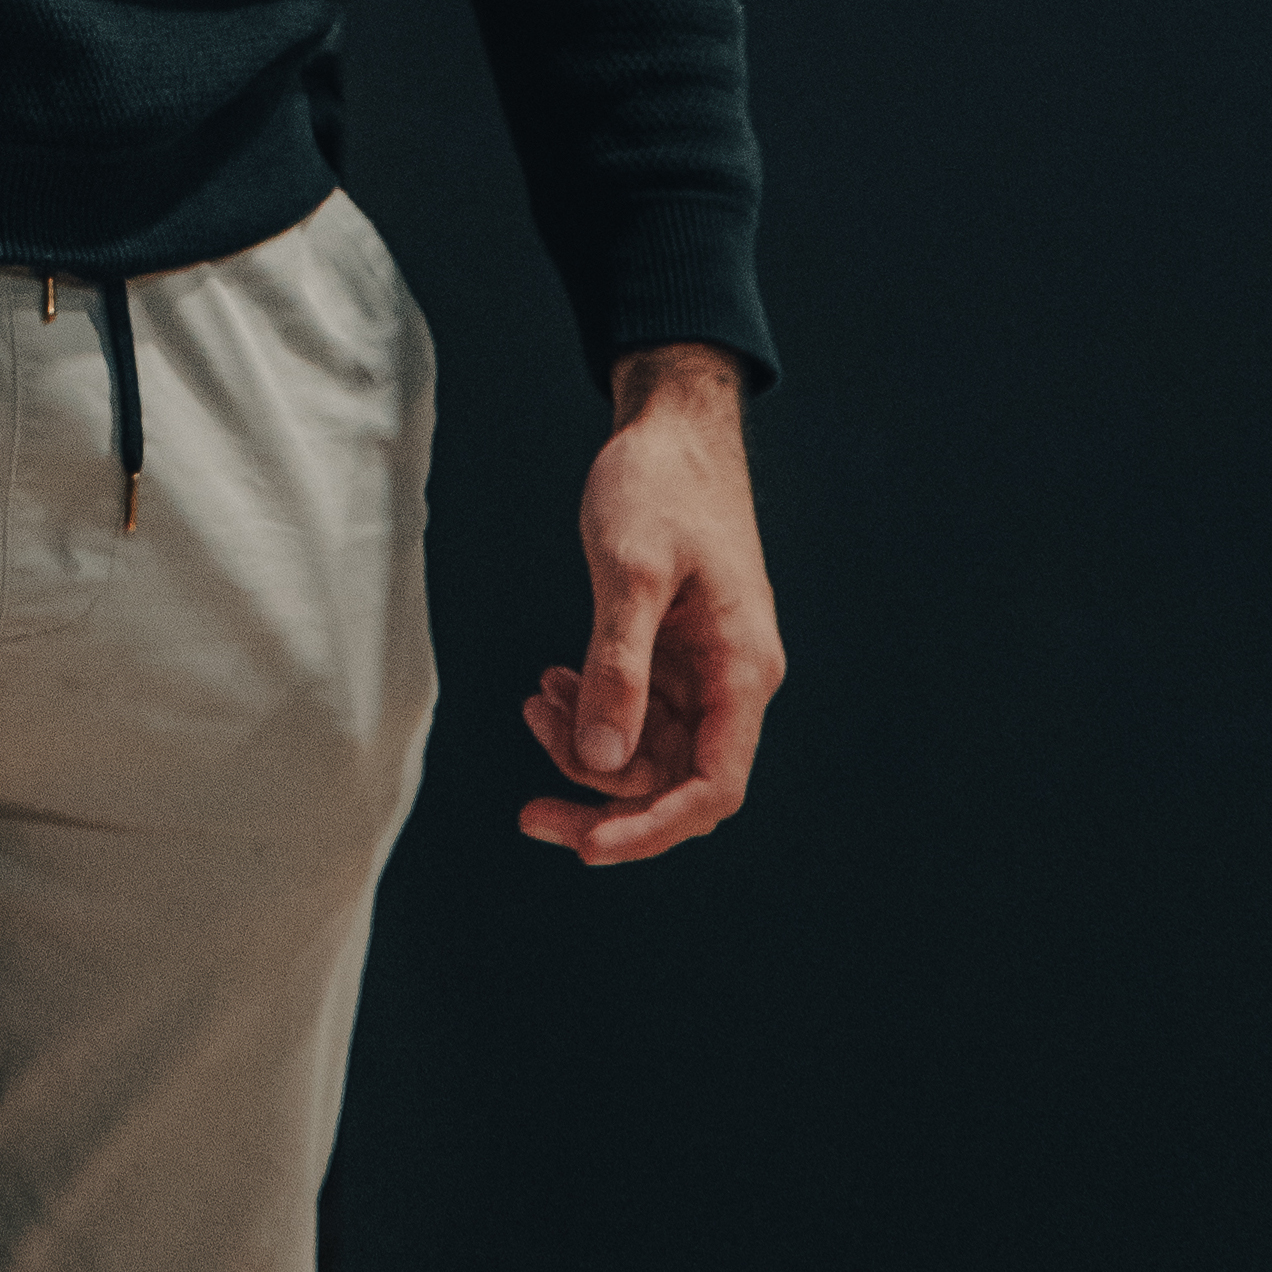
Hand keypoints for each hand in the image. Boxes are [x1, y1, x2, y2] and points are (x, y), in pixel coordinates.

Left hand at [520, 342, 785, 866]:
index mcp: (742, 672)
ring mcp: (703, 669)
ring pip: (648, 749)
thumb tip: (602, 760)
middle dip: (602, 796)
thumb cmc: (660, 485)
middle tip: (529, 811)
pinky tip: (548, 682)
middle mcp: (731, 683)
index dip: (651, 827)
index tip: (586, 845)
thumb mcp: (632, 572)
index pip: (711, 788)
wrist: (672, 427)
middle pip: (674, 783)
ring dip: (587, 744)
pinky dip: (590, 707)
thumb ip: (618, 666)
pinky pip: (635, 709)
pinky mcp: (675, 651)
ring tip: (532, 702)